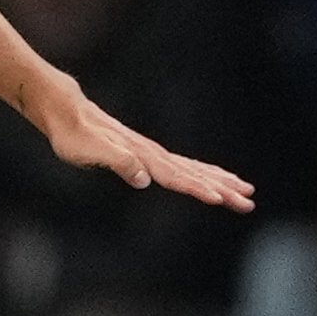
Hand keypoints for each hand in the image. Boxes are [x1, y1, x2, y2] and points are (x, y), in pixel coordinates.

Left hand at [37, 81, 255, 212]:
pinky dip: (202, 173)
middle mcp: (153, 155)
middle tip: (249, 203)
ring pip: (194, 169)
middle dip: (223, 189)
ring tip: (246, 192)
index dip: (199, 189)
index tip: (221, 199)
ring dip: (220, 181)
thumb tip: (143, 179)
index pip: (178, 177)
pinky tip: (214, 179)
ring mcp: (152, 154)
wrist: (68, 112)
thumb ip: (118, 162)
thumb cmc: (74, 136)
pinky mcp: (147, 154)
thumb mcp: (90, 151)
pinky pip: (183, 165)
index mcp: (144, 158)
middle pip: (195, 174)